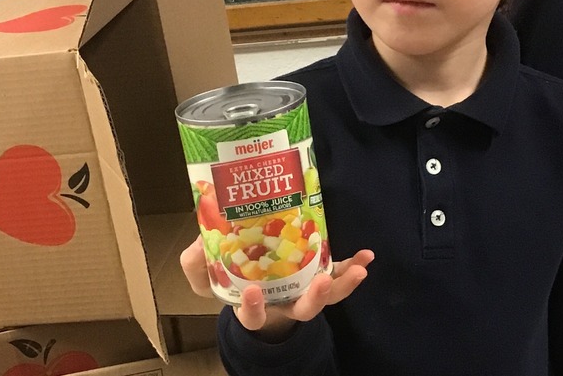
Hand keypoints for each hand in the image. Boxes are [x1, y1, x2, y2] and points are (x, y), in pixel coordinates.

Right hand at [180, 236, 373, 341]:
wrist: (250, 278)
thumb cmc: (230, 278)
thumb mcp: (205, 276)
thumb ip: (196, 264)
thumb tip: (197, 246)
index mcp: (254, 306)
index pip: (253, 316)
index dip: (253, 308)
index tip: (253, 292)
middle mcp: (284, 303)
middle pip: (303, 310)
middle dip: (314, 299)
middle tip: (321, 282)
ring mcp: (304, 292)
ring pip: (327, 298)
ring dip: (343, 285)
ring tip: (359, 270)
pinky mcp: (318, 277)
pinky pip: (338, 276)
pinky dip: (352, 268)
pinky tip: (367, 256)